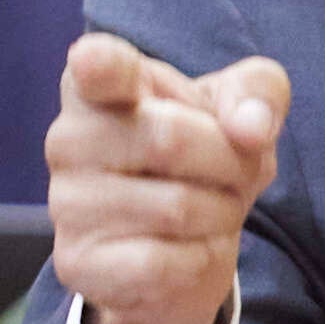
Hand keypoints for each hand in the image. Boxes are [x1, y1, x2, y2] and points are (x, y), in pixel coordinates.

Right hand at [47, 32, 289, 323]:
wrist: (182, 250)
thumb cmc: (205, 158)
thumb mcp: (243, 110)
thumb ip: (259, 93)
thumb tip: (251, 128)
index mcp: (100, 83)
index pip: (94, 66)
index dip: (98, 62)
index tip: (93, 60)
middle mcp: (68, 137)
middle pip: (172, 139)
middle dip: (231, 163)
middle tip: (232, 174)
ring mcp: (66, 203)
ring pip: (178, 207)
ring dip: (221, 214)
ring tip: (209, 211)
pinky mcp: (77, 263)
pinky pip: (163, 264)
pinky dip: (199, 260)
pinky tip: (185, 252)